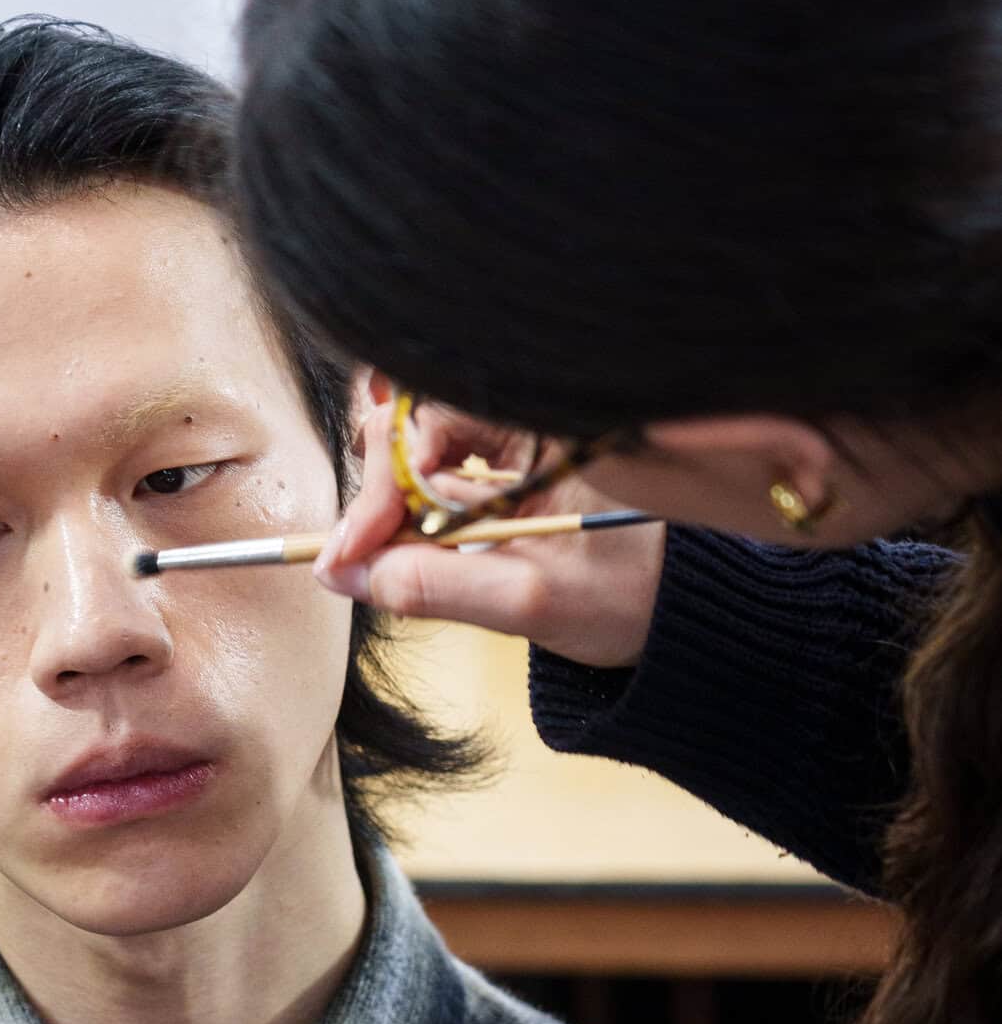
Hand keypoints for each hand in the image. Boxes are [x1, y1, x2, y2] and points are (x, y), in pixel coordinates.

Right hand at [315, 390, 665, 671]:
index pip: (427, 420)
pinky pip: (433, 477)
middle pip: (410, 428)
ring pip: (414, 455)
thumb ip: (435, 588)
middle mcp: (522, 412)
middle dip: (379, 497)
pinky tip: (417, 555)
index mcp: (544, 416)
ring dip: (393, 513)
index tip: (350, 553)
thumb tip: (346, 576)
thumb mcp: (529, 600)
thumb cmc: (629, 596)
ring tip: (395, 565)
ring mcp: (510, 436)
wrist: (677, 610)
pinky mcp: (500, 467)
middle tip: (361, 562)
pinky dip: (413, 519)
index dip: (379, 487)